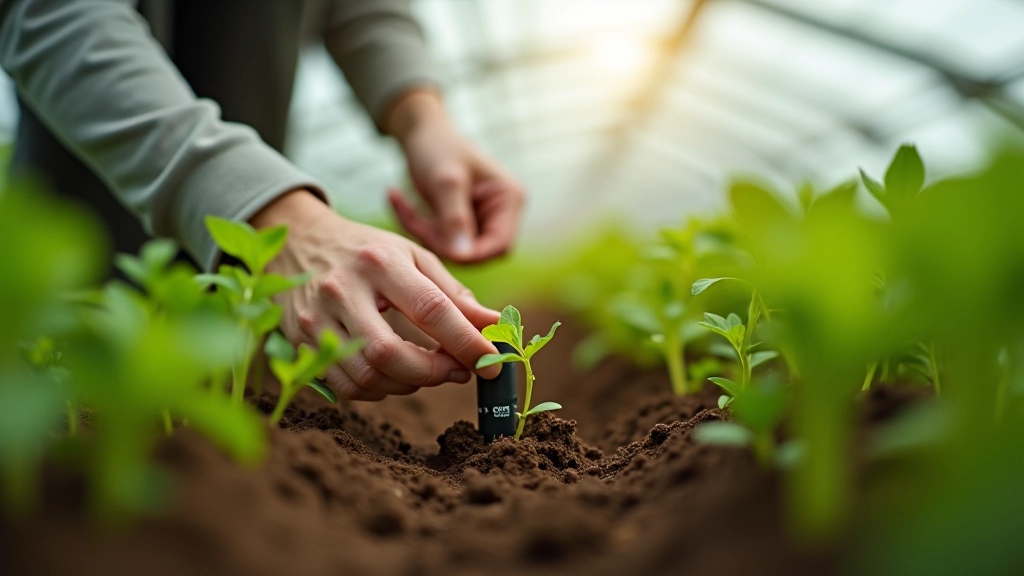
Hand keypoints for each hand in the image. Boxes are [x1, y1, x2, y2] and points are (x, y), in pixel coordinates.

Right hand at [250, 190, 501, 400]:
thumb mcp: (413, 256)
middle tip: (459, 371)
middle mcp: (342, 290)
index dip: (466, 342)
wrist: (298, 239)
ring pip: (366, 376)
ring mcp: (315, 318)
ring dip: (408, 385)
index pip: (431, 309)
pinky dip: (379, 390)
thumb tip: (495, 326)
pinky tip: (394, 374)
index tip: (492, 361)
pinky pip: (346, 385)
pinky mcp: (300, 340)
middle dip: (433, 373)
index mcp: (380, 261)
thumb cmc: (367, 250)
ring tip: (428, 370)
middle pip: (391, 354)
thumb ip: (454, 294)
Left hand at [386, 90, 524, 263]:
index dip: (472, 254)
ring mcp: (480, 219)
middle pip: (478, 252)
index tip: (440, 248)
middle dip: (442, 242)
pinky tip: (398, 200)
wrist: (419, 131)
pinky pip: (440, 239)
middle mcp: (500, 213)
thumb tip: (463, 256)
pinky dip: (418, 227)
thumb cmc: (437, 147)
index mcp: (509, 200)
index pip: (500, 245)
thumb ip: (455, 218)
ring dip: (425, 233)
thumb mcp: (445, 181)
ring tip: (400, 202)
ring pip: (454, 249)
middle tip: (414, 221)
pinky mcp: (459, 222)